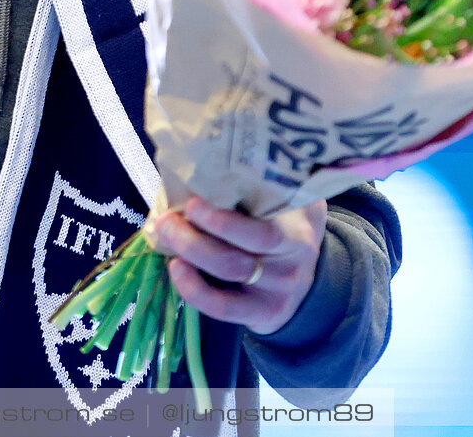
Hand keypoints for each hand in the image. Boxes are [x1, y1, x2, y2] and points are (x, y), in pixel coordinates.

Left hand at [152, 196, 324, 335]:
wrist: (307, 274)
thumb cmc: (283, 224)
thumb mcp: (285, 199)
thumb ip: (260, 181)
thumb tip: (204, 160)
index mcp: (298, 226)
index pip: (265, 227)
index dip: (225, 220)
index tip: (194, 201)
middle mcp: (293, 259)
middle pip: (243, 247)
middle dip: (198, 231)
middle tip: (168, 217)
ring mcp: (280, 289)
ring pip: (229, 270)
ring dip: (191, 250)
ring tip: (165, 232)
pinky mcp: (264, 313)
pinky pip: (224, 307)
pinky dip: (194, 289)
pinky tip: (176, 268)